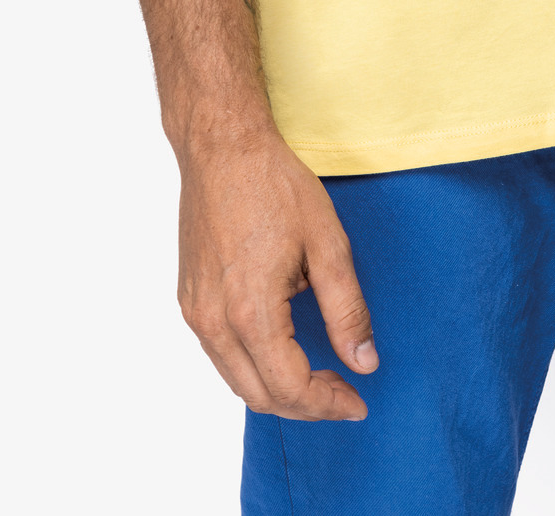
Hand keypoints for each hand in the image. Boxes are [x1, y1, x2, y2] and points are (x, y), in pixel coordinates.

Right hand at [176, 123, 376, 418]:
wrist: (222, 148)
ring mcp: (196, 313)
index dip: (328, 404)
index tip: (358, 403)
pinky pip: (221, 355)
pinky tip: (283, 352)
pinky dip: (253, 368)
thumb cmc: (274, 185)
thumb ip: (347, 310)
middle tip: (345, 395)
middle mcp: (214, 322)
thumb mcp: (327, 244)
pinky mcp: (190, 301)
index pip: (290, 387)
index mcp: (251, 311)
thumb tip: (364, 362)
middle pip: (260, 395)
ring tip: (320, 379)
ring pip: (236, 381)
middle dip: (306, 406)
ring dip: (278, 391)